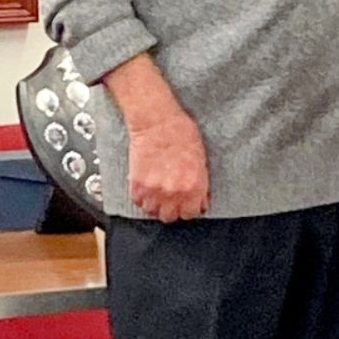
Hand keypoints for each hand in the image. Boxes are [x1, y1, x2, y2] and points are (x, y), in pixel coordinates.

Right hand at [126, 107, 210, 221]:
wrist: (157, 122)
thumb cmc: (181, 133)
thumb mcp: (201, 160)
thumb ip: (200, 185)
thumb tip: (200, 200)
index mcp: (193, 187)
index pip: (191, 214)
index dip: (189, 208)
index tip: (187, 204)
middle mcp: (174, 193)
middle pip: (171, 217)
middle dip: (173, 209)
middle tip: (173, 199)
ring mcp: (154, 191)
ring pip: (154, 213)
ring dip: (157, 206)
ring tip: (159, 194)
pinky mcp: (137, 185)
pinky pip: (139, 203)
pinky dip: (143, 199)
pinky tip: (148, 189)